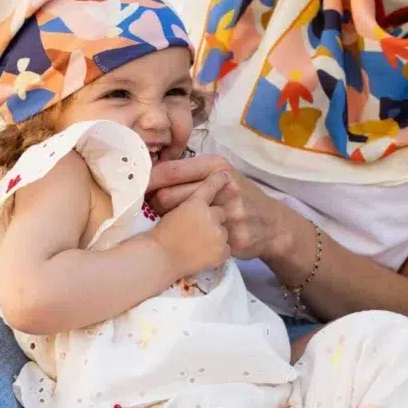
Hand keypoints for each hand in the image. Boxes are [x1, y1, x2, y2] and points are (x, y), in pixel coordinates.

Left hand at [148, 155, 280, 259]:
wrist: (272, 223)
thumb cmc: (238, 193)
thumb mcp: (221, 174)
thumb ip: (191, 171)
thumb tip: (152, 173)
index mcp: (217, 166)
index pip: (170, 171)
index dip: (148, 180)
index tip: (135, 186)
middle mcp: (223, 187)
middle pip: (166, 197)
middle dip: (154, 203)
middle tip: (155, 207)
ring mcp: (229, 214)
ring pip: (177, 220)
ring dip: (169, 222)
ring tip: (174, 221)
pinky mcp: (232, 238)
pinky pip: (195, 240)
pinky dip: (189, 239)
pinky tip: (192, 237)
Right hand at [150, 171, 230, 278]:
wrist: (159, 260)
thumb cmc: (158, 236)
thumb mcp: (169, 211)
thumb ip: (181, 201)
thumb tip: (194, 200)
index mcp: (195, 202)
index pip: (212, 186)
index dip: (218, 180)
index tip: (224, 176)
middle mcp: (210, 215)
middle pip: (219, 211)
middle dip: (211, 219)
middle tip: (195, 230)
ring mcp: (218, 233)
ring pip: (223, 231)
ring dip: (214, 235)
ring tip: (197, 244)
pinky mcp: (222, 251)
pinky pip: (226, 248)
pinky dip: (217, 252)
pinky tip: (203, 255)